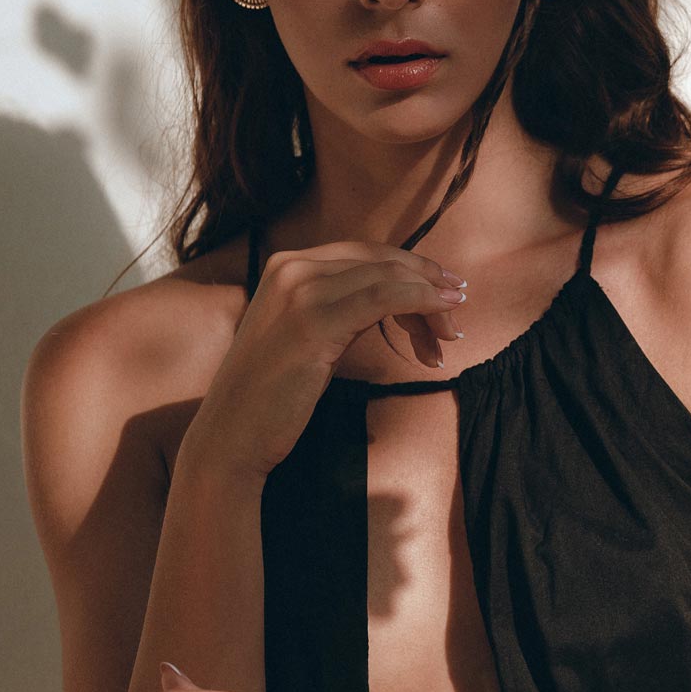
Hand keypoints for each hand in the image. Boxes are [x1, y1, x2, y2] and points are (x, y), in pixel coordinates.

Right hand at [184, 235, 467, 482]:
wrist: (232, 435)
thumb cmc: (272, 398)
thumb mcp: (305, 339)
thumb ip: (337, 311)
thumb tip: (390, 303)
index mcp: (287, 267)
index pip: (365, 256)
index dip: (411, 270)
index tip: (444, 293)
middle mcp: (292, 268)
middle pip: (381, 261)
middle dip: (427, 283)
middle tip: (457, 312)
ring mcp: (300, 291)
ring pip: (388, 277)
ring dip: (431, 299)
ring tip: (451, 332)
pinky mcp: (313, 320)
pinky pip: (383, 297)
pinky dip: (421, 302)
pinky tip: (442, 317)